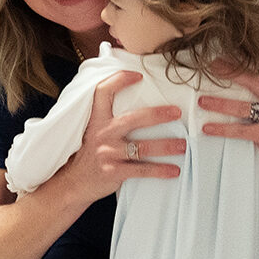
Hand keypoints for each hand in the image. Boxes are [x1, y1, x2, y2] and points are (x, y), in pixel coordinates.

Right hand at [67, 70, 185, 202]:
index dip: (119, 80)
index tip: (138, 76)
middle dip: (157, 115)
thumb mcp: (93, 130)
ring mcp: (108, 153)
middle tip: (177, 113)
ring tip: (183, 145)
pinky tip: (174, 171)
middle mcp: (102, 133)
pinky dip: (160, 170)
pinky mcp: (114, 172)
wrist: (75, 182)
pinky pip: (142, 170)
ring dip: (166, 146)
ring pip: (142, 147)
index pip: (103, 92)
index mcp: (97, 120)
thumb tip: (136, 102)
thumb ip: (108, 118)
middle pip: (133, 119)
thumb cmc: (90, 153)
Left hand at [198, 58, 258, 185]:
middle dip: (228, 70)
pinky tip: (208, 128)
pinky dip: (221, 129)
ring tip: (201, 101)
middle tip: (210, 66)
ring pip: (241, 106)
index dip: (252, 52)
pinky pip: (239, 130)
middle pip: (251, 78)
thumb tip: (239, 79)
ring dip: (218, 103)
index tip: (231, 46)